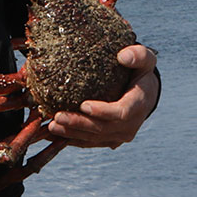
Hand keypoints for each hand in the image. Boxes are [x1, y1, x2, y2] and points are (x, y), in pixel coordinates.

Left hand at [44, 45, 158, 147]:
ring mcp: (120, 135)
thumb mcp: (146, 59)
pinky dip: (71, 139)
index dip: (103, 111)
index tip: (83, 105)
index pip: (122, 112)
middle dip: (79, 124)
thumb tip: (123, 56)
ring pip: (94, 138)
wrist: (145, 93)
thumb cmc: (141, 72)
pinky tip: (53, 134)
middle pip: (103, 128)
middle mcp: (131, 125)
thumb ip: (139, 55)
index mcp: (139, 104)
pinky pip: (89, 142)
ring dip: (71, 134)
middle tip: (57, 116)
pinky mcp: (109, 140)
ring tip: (51, 126)